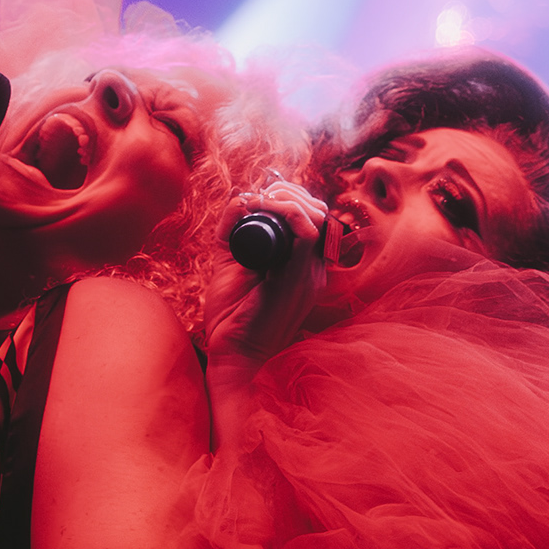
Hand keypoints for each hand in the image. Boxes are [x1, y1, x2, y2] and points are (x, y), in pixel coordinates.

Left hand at [212, 181, 328, 356]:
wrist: (233, 356)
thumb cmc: (231, 318)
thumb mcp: (230, 265)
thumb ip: (232, 232)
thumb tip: (239, 198)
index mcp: (302, 266)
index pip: (313, 219)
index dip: (291, 198)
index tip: (260, 198)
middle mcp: (312, 269)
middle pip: (319, 213)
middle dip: (290, 193)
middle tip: (260, 197)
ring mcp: (309, 274)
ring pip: (317, 217)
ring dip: (288, 198)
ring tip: (261, 201)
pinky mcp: (298, 279)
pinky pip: (306, 234)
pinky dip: (287, 212)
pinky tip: (263, 209)